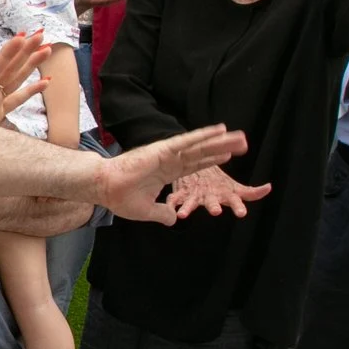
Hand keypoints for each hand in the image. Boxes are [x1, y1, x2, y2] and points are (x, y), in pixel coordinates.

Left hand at [0, 30, 48, 138]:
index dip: (6, 55)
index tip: (21, 37)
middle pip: (9, 68)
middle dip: (25, 51)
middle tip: (40, 33)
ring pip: (16, 78)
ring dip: (30, 64)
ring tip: (47, 48)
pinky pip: (17, 98)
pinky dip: (31, 90)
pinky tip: (45, 81)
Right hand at [95, 126, 252, 223]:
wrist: (105, 187)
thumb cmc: (120, 197)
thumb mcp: (147, 211)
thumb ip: (162, 213)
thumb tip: (173, 218)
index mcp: (166, 173)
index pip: (195, 165)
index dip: (212, 159)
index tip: (229, 155)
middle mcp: (170, 161)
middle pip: (203, 153)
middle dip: (223, 147)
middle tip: (243, 141)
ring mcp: (168, 154)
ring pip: (200, 146)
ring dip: (221, 140)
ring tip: (241, 136)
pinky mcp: (163, 150)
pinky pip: (187, 141)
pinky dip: (204, 135)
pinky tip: (219, 130)